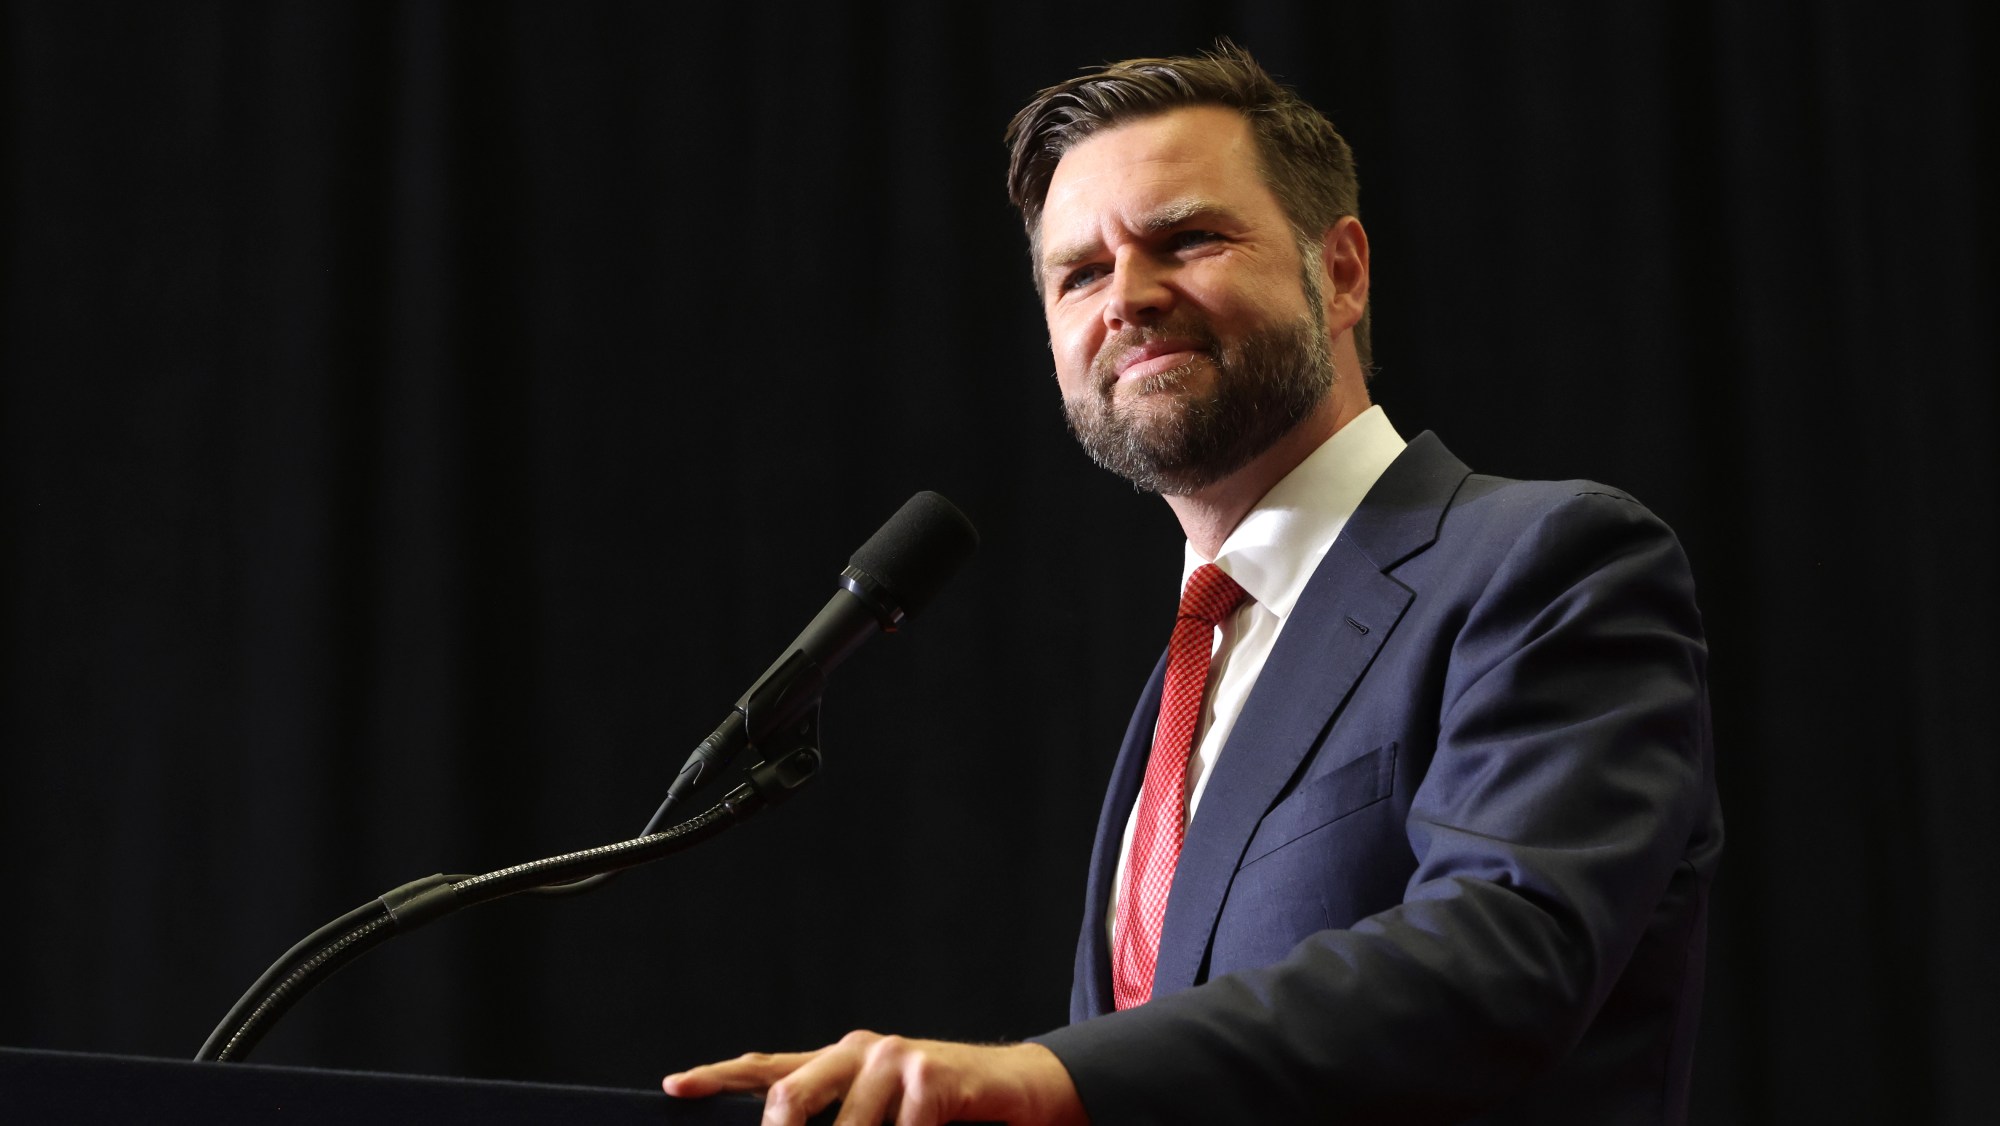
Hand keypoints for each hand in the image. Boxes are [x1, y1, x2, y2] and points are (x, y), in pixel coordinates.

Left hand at [662, 1029, 1087, 1125]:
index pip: (770, 1067)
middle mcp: (862, 1051)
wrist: (1026, 1093)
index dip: (720, 1075)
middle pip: (788, 1096)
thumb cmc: (954, 1113)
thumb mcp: (888, 1118)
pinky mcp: (928, 1077)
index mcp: (844, 1061)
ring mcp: (894, 1061)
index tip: (676, 1086)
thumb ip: (842, 1120)